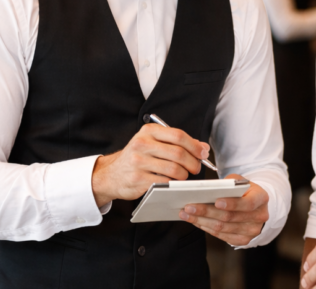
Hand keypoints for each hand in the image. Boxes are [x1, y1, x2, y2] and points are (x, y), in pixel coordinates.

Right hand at [91, 124, 209, 207]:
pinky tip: (172, 183)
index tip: (203, 153)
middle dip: (193, 162)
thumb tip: (202, 147)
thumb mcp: (153, 143)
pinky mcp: (138, 179)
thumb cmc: (137, 158)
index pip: (178, 135)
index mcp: (148, 132)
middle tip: (196, 168)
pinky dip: (173, 184)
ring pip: (174, 169)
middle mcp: (142, 144)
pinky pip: (165, 182)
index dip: (195, 145)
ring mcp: (139, 162)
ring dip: (184, 175)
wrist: (111, 174)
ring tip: (183, 176)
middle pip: (178, 153)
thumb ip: (177, 143)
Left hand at [179, 173, 268, 245]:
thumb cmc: (244, 191)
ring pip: (222, 228)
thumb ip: (228, 184)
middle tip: (189, 207)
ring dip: (201, 221)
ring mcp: (252, 231)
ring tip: (186, 214)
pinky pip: (221, 236)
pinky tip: (196, 221)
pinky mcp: (243, 240)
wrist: (255, 205)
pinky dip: (206, 228)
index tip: (216, 201)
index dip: (232, 203)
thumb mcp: (240, 181)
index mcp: (261, 198)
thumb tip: (207, 190)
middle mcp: (259, 216)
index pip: (247, 203)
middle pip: (229, 217)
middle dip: (206, 212)